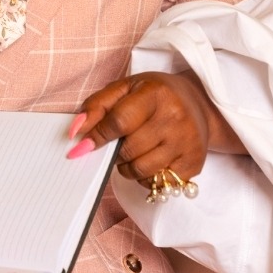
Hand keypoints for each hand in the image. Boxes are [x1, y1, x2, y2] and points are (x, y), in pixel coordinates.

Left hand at [70, 71, 243, 190]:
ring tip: (134, 152)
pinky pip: (157, 183)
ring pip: (142, 170)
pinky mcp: (194, 163)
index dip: (97, 137)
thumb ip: (96, 106)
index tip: (82, 147)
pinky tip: (152, 159)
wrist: (198, 103)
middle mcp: (175, 118)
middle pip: (128, 150)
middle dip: (116, 151)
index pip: (119, 122)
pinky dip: (146, 176)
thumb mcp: (124, 89)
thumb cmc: (154, 95)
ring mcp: (187, 142)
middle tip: (119, 142)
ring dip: (128, 167)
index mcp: (156, 94)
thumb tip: (75, 133)